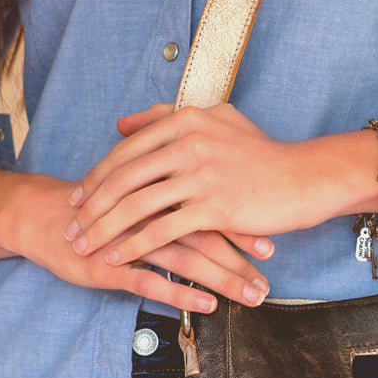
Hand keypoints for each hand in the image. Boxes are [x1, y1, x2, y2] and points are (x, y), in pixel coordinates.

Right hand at [0, 168, 271, 313]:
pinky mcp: (110, 265)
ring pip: (185, 259)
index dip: (242, 226)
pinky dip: (181, 294)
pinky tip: (207, 306)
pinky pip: (150, 280)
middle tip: (269, 282)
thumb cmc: (100, 206)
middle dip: (241, 262)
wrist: (46, 217)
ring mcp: (130, 239)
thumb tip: (221, 202)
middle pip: (206, 235)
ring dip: (222, 280)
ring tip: (251, 297)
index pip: (210, 205)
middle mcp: (150, 212)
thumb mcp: (139, 193)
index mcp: (160, 190)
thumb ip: (175, 192)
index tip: (271, 245)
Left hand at [64, 102, 325, 266]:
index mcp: (187, 120)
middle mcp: (191, 142)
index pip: (128, 150)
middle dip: (92, 206)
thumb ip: (167, 118)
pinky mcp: (215, 206)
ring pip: (137, 205)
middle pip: (125, 177)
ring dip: (105, 229)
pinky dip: (134, 246)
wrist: (305, 178)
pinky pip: (162, 230)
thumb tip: (123, 123)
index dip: (98, 176)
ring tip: (85, 246)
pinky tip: (118, 259)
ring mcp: (203, 174)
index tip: (78, 197)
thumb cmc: (263, 155)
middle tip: (71, 226)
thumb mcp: (218, 121)